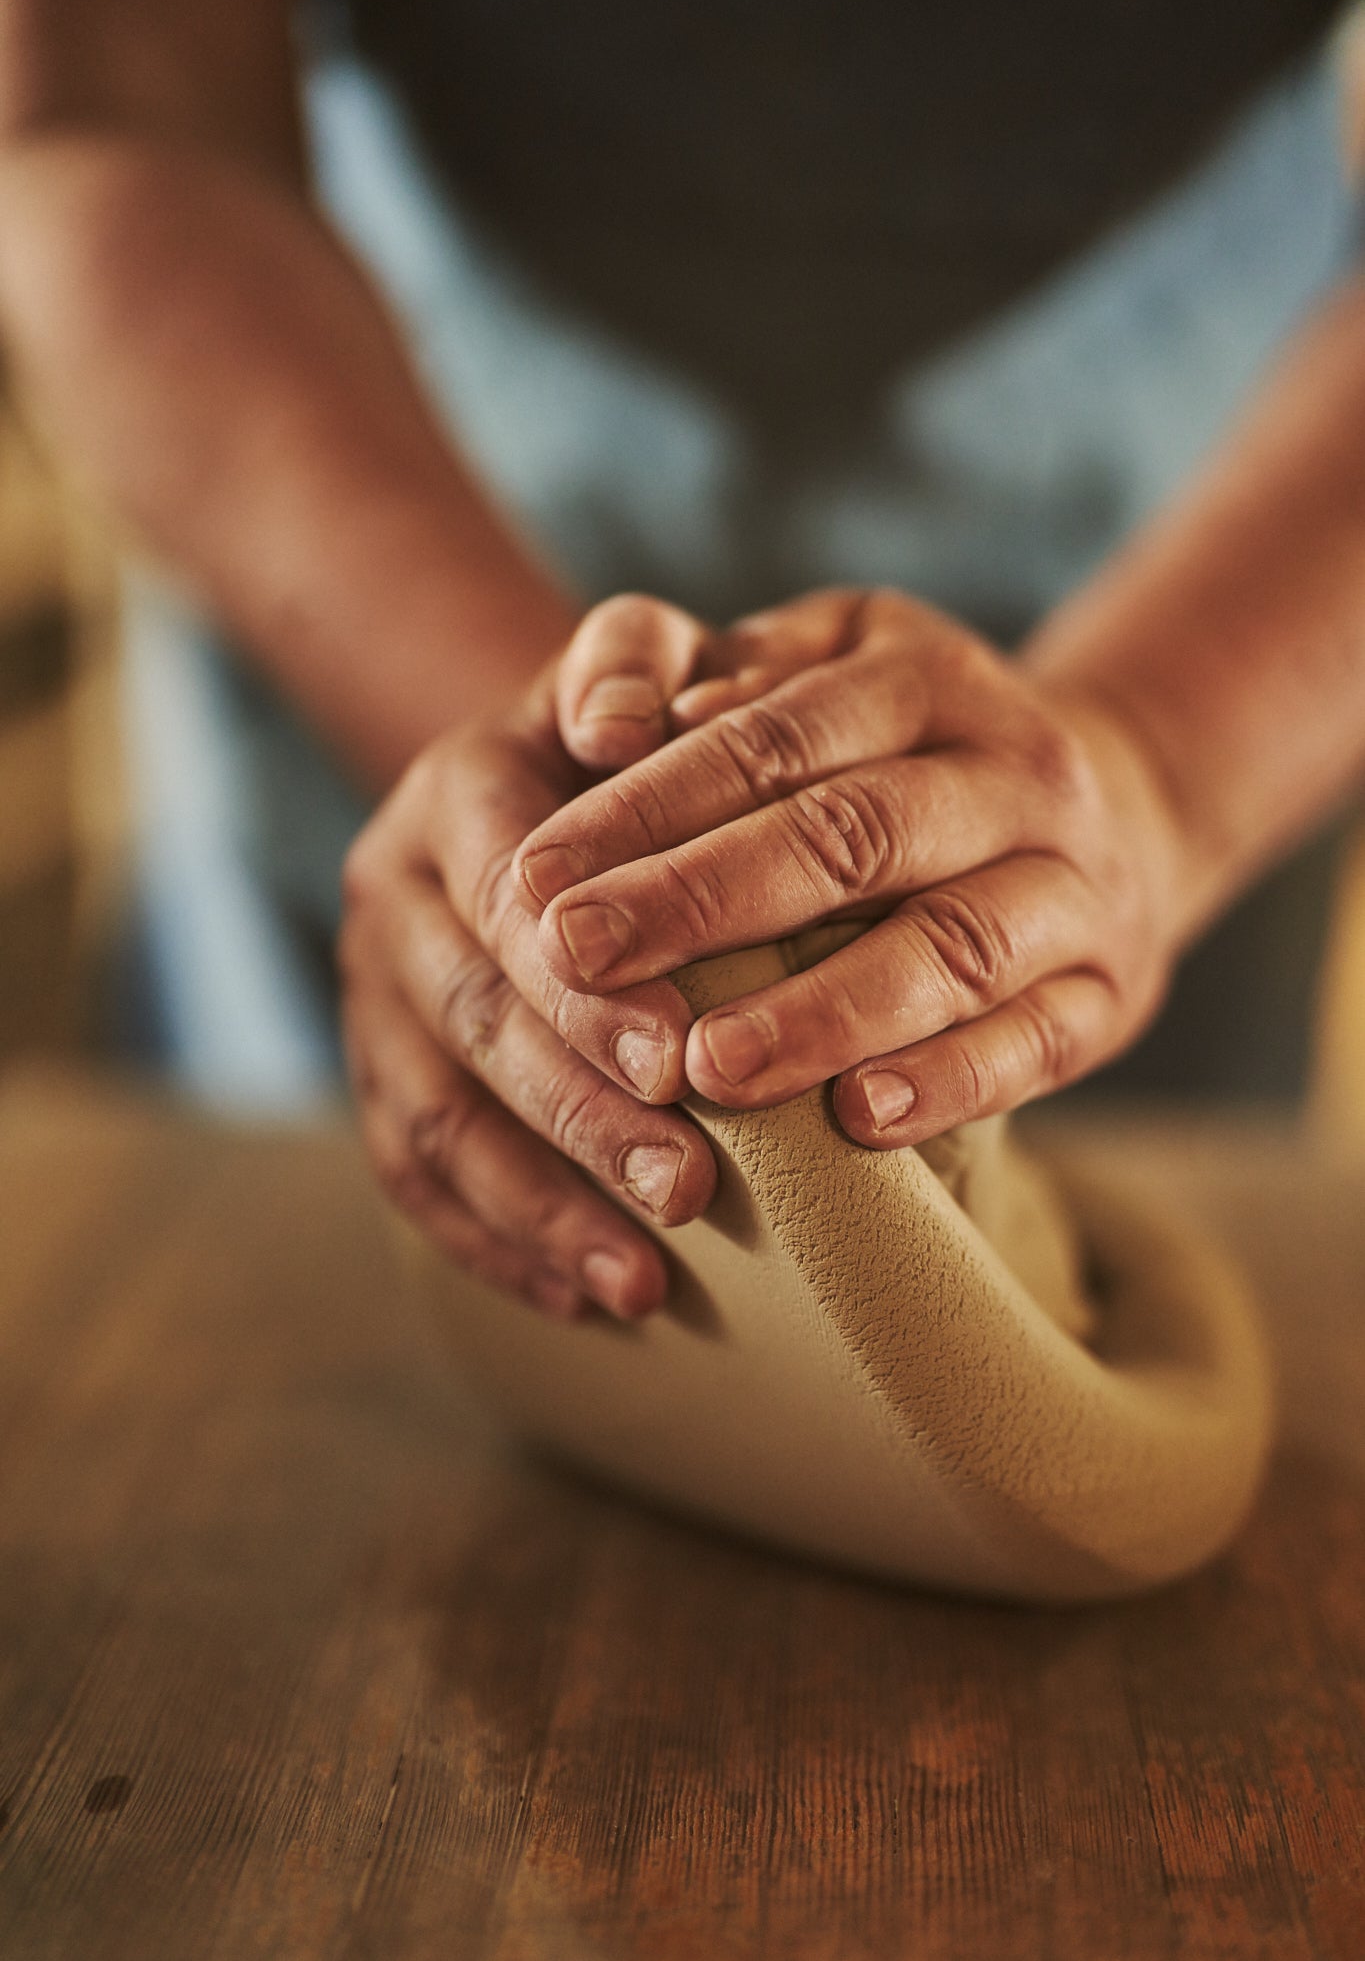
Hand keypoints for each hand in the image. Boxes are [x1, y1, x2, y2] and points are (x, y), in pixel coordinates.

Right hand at [339, 633, 720, 1321]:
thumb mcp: (632, 664)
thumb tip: (629, 719)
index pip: (514, 896)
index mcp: (457, 790)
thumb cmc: (622, 742)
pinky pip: (415, 1176)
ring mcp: (371, 995)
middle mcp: (394, 894)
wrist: (529, 786)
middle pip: (476, 1020)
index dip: (589, 987)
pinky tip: (583, 1300)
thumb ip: (636, 660)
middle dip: (581, 1114)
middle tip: (690, 1191)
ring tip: (644, 1284)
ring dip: (542, 1206)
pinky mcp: (374, 1074)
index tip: (685, 1063)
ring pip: (439, 1116)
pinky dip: (496, 1244)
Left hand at [513, 588, 1192, 1144]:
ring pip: (954, 946)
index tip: (538, 881)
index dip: (649, 806)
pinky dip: (952, 1083)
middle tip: (576, 961)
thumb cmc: (898, 750)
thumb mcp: (810, 664)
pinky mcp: (1111, 992)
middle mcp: (1017, 770)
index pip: (773, 737)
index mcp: (923, 675)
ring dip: (826, 1012)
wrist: (1117, 808)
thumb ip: (690, 665)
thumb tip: (610, 722)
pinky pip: (1038, 1041)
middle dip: (706, 900)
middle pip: (856, 834)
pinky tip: (858, 1122)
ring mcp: (1076, 884)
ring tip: (708, 1069)